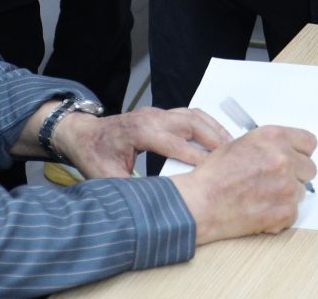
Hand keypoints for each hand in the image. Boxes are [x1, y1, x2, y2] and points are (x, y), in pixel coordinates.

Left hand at [56, 105, 230, 178]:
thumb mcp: (106, 177)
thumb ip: (129, 189)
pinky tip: (218, 137)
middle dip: (213, 139)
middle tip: (234, 157)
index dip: (195, 156)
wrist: (83, 134)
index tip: (214, 170)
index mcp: (139, 131)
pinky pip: (189, 114)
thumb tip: (151, 204)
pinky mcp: (162, 114)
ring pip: (193, 115)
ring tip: (233, 147)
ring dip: (214, 129)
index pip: (174, 143)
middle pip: (190, 123)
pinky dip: (207, 124)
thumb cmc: (94, 155)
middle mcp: (151, 117)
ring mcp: (157, 113)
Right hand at [169, 125, 317, 245]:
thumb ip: (268, 145)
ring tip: (262, 197)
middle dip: (295, 175)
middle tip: (274, 181)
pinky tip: (261, 210)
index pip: (309, 142)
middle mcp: (283, 159)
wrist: (201, 202)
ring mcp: (287, 186)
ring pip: (300, 192)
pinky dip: (280, 215)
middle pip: (309, 168)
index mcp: (274, 138)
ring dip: (286, 195)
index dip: (301, 152)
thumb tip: (283, 151)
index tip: (295, 158)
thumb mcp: (240, 144)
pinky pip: (293, 212)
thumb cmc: (214, 175)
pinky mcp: (285, 211)